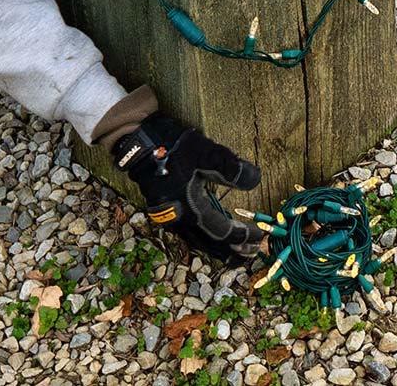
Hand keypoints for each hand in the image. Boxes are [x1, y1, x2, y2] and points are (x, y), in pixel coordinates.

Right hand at [110, 112, 263, 262]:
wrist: (137, 143)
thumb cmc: (171, 146)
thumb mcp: (205, 152)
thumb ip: (231, 168)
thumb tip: (256, 180)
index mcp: (189, 208)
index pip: (220, 231)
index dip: (241, 236)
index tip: (259, 237)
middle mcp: (178, 218)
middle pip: (208, 243)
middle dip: (231, 250)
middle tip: (251, 254)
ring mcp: (169, 216)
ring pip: (197, 240)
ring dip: (217, 247)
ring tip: (236, 250)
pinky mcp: (165, 211)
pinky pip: (188, 232)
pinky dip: (204, 238)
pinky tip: (211, 234)